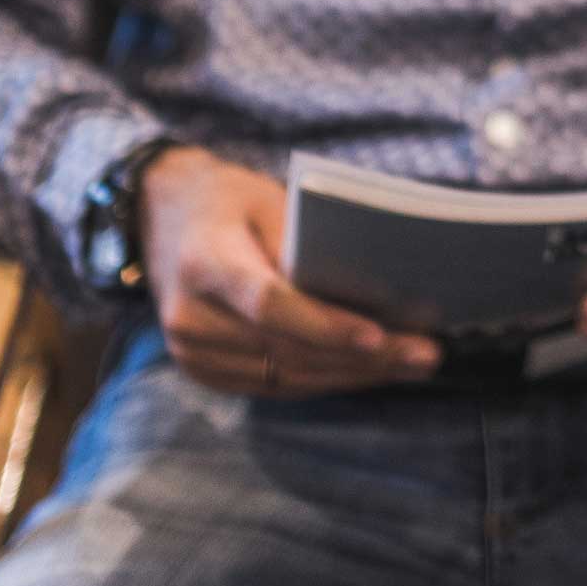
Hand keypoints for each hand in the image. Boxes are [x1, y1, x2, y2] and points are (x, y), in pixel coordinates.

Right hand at [137, 148, 441, 397]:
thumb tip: (376, 288)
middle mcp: (191, 316)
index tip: (380, 336)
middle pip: (287, 349)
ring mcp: (191, 352)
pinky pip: (273, 386)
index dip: (326, 325)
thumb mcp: (267, 200)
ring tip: (411, 364)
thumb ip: (308, 244)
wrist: (162, 218)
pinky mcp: (203, 372)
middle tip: (424, 354)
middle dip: (362, 358)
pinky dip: (324, 379)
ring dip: (353, 375)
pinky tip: (368, 371)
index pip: (270, 304)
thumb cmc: (227, 202)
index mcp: (205, 262)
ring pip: (286, 377)